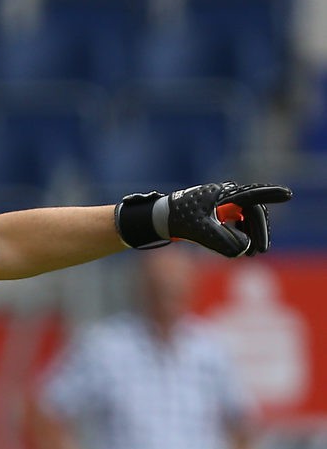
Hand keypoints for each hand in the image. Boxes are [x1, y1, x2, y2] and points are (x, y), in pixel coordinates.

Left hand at [116, 183, 291, 257]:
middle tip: (260, 251)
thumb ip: (223, 241)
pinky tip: (241, 247)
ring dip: (251, 234)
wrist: (162, 218)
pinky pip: (238, 220)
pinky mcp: (219, 210)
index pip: (252, 196)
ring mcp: (224, 202)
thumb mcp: (201, 232)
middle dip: (259, 231)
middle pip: (252, 211)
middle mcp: (226, 195)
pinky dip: (242, 233)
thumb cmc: (180, 220)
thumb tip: (244, 250)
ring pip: (247, 216)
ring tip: (250, 253)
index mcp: (224, 194)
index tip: (287, 195)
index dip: (271, 195)